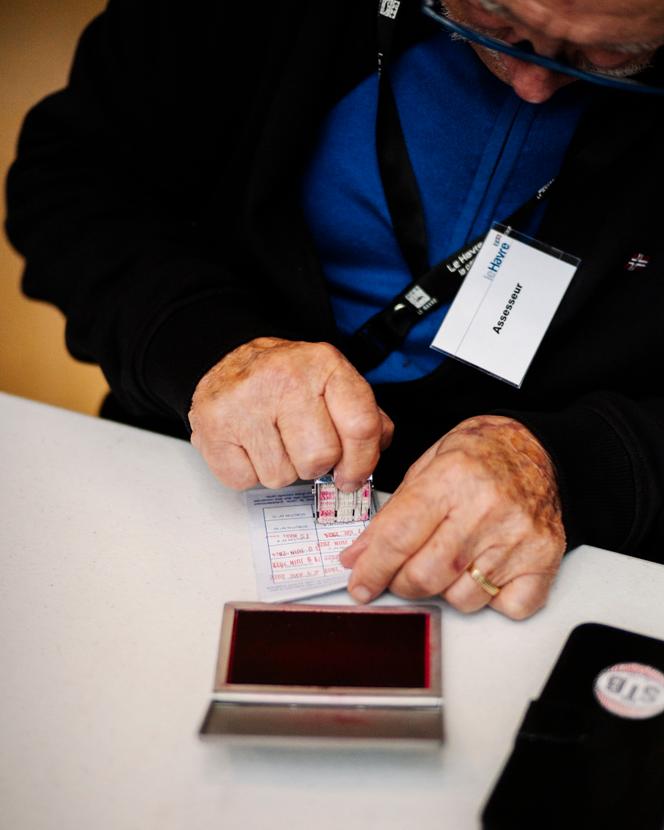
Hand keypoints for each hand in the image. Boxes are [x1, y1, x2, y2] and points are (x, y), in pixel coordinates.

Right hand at [188, 337, 393, 490]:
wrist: (227, 361)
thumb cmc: (284, 379)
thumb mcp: (332, 382)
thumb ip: (363, 415)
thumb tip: (378, 448)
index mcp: (323, 364)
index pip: (362, 427)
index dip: (361, 462)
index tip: (352, 474)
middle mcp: (284, 378)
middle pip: (320, 459)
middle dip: (316, 464)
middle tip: (302, 445)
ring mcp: (245, 403)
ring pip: (282, 476)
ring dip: (282, 468)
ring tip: (273, 440)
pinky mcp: (213, 428)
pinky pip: (246, 481)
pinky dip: (250, 472)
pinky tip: (250, 445)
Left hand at [340, 415, 565, 619]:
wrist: (538, 448)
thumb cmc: (482, 453)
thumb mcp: (426, 465)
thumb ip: (392, 513)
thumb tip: (359, 556)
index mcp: (453, 477)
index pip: (398, 537)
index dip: (372, 568)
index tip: (360, 583)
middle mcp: (487, 509)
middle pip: (425, 575)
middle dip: (401, 583)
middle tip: (398, 573)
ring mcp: (518, 538)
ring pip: (461, 598)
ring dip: (445, 589)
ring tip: (450, 559)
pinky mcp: (544, 560)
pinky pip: (506, 607)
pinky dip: (490, 598)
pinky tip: (484, 570)